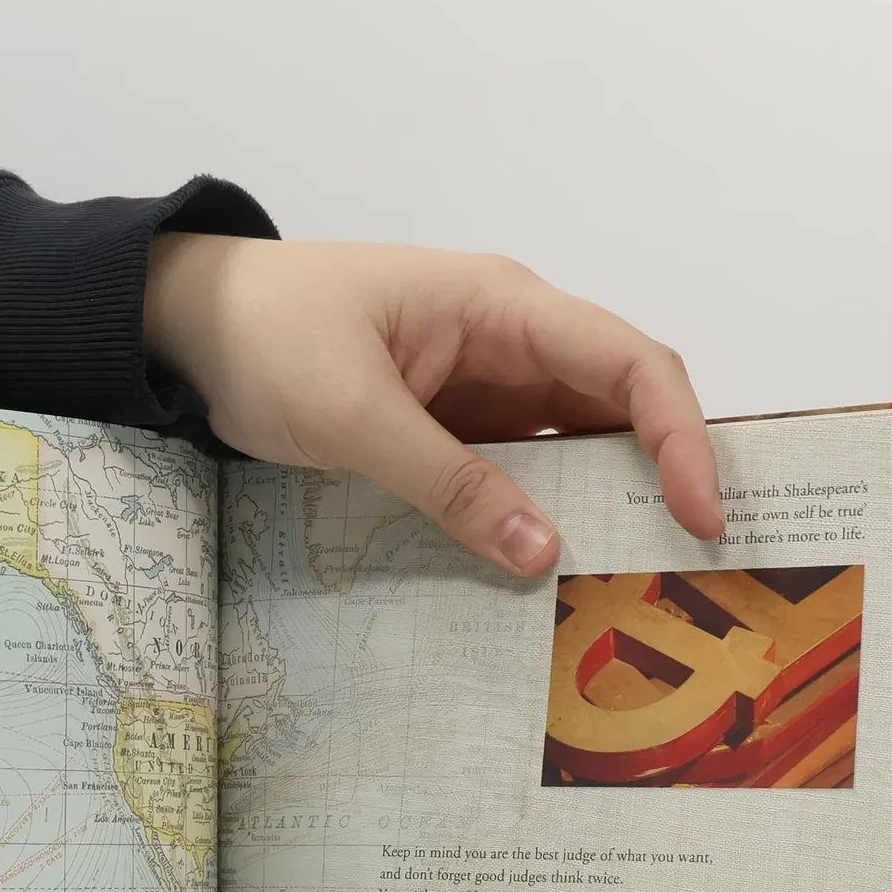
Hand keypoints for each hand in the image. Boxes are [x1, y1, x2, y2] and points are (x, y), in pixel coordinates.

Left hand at [144, 234, 723, 574]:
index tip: (701, 515)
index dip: (679, 437)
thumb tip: (542, 554)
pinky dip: (541, 517)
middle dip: (659, 479)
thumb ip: (449, 484)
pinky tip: (550, 573)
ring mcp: (481, 385)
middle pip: (619, 406)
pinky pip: (517, 471)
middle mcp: (509, 341)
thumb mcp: (355, 417)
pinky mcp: (450, 426)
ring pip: (573, 445)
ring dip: (602, 506)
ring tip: (633, 584)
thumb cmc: (267, 339)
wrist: (190, 326)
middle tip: (688, 567)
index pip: (628, 362)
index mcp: (501, 307)